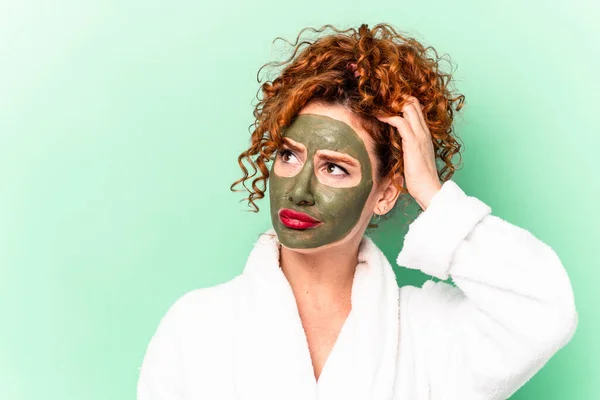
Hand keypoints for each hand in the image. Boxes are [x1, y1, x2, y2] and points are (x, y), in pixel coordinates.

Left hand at [375, 96, 441, 210]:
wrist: (428, 188)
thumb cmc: (419, 176)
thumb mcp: (413, 156)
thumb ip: (407, 145)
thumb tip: (394, 141)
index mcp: (425, 133)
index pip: (416, 108)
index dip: (402, 102)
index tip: (386, 104)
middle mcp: (424, 130)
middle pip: (413, 102)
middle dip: (396, 98)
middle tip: (380, 101)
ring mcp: (420, 135)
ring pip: (408, 107)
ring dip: (391, 104)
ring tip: (377, 106)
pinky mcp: (413, 142)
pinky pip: (400, 122)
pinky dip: (388, 117)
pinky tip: (378, 117)